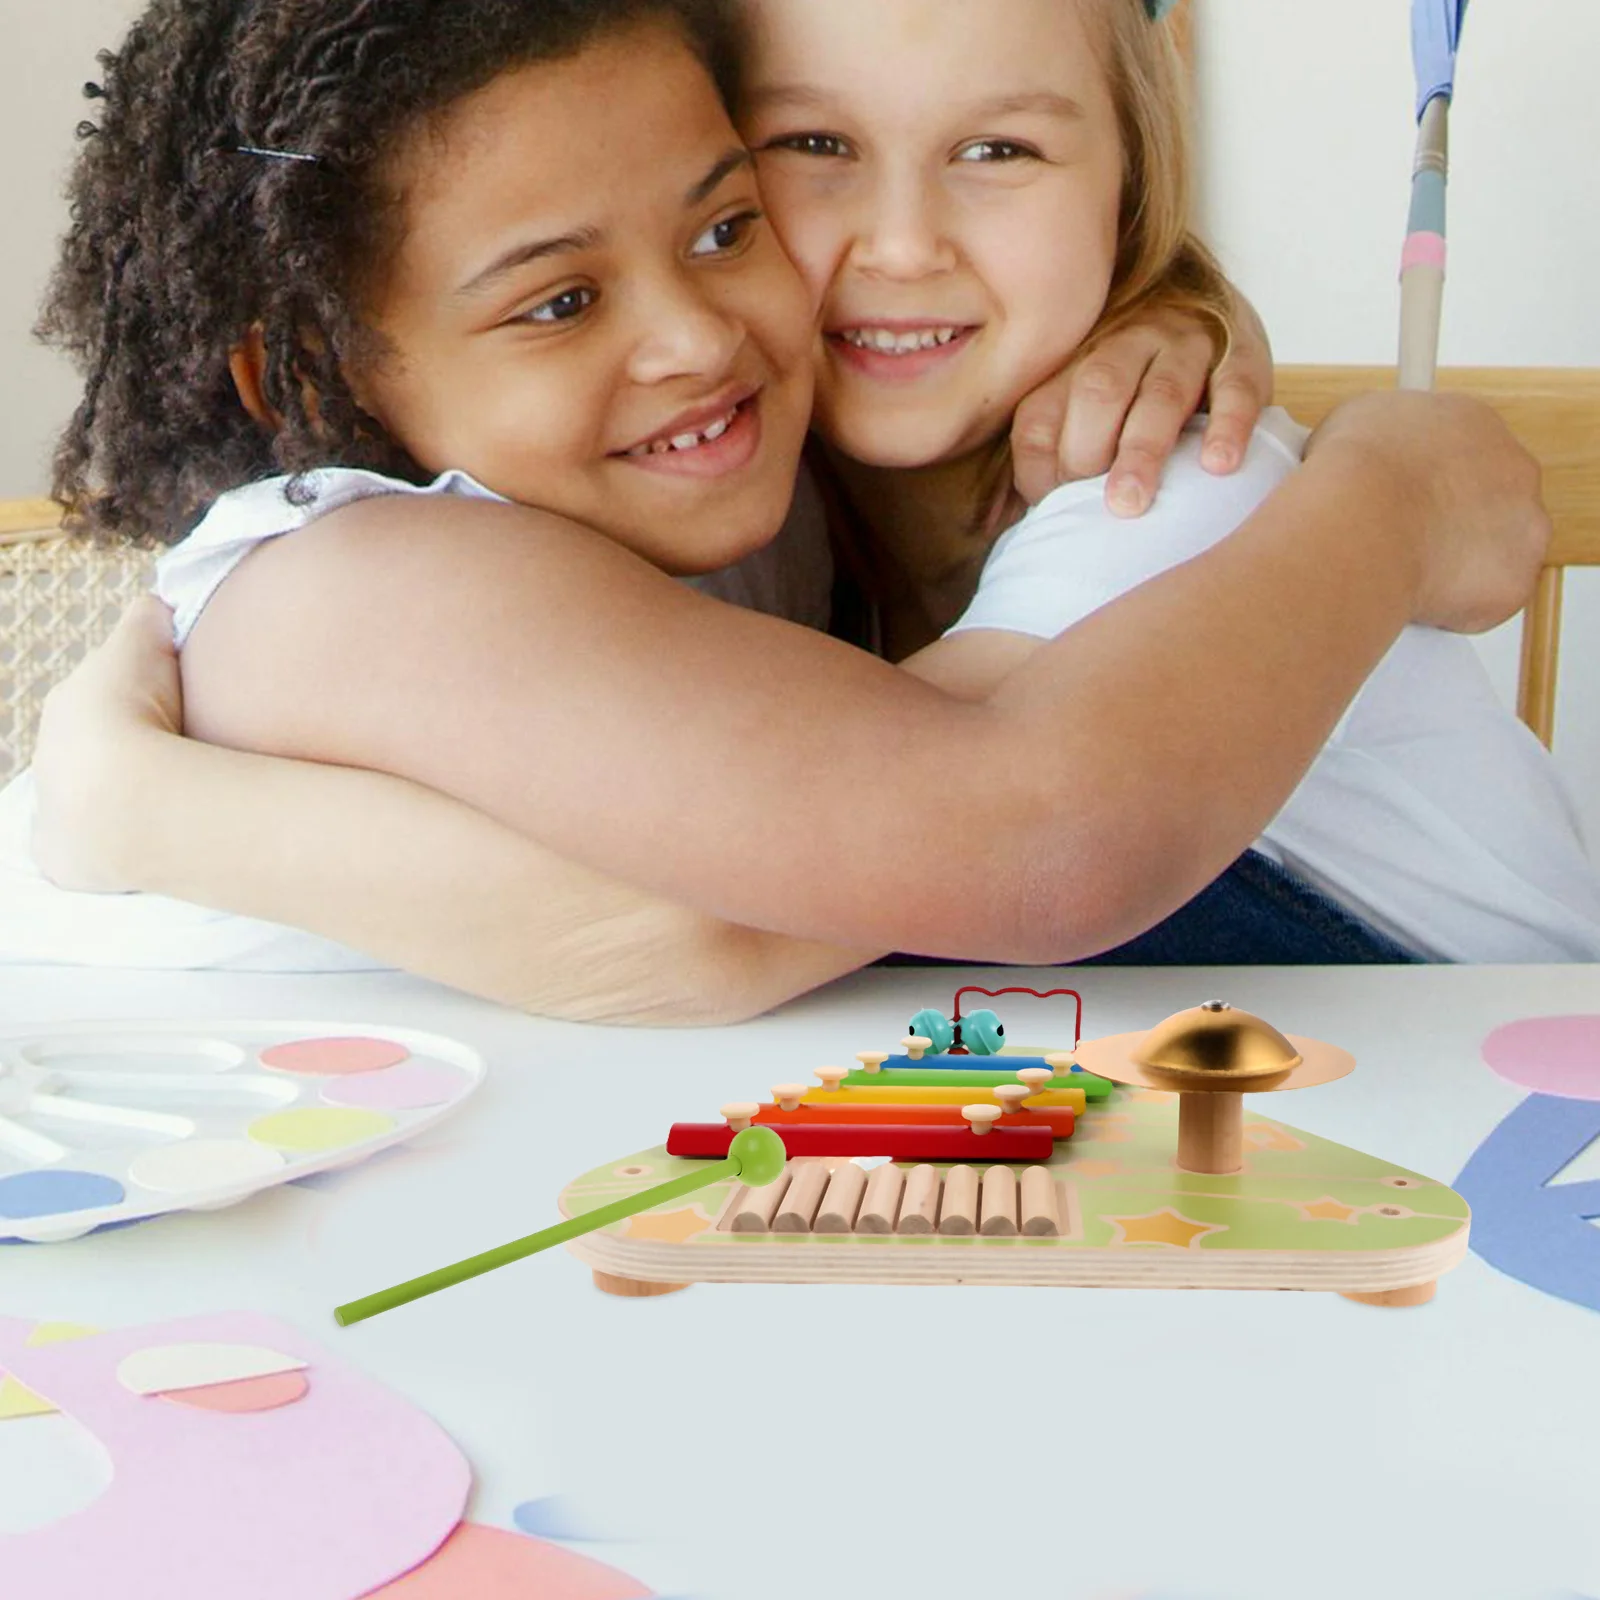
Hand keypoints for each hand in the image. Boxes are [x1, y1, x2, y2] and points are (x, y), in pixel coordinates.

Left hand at [30, 596, 183, 890]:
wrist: (124, 793)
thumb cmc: (135, 711)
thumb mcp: (144, 642)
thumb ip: (147, 618)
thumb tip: (157, 605)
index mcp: (67, 708)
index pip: (99, 700)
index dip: (137, 700)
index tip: (175, 707)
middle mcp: (49, 757)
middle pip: (89, 750)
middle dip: (126, 752)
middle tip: (178, 757)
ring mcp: (54, 812)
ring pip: (87, 798)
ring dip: (123, 797)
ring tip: (170, 801)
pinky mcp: (65, 859)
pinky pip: (89, 847)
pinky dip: (112, 843)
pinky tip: (146, 840)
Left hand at [1009, 286, 1274, 511]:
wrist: (1215, 315)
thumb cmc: (1136, 392)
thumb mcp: (1086, 408)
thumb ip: (1051, 455)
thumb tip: (1004, 526)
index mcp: (1072, 365)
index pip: (1039, 417)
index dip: (1039, 470)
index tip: (1053, 513)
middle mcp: (1123, 344)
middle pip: (1096, 393)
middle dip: (1086, 455)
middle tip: (1094, 510)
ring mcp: (1183, 344)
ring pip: (1160, 392)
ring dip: (1142, 451)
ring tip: (1130, 503)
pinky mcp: (1239, 351)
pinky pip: (1234, 383)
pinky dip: (1228, 424)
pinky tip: (1218, 464)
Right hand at [1307, 390, 1549, 633]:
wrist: (1362, 516)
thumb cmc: (1353, 471)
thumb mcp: (1357, 421)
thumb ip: (1387, 435)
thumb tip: (1373, 452)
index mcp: (1476, 425)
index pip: (1463, 459)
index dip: (1429, 487)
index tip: (1401, 505)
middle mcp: (1514, 471)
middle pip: (1489, 505)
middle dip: (1452, 526)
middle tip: (1403, 543)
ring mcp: (1523, 528)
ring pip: (1493, 556)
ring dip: (1457, 566)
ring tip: (1404, 573)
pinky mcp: (1513, 581)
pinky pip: (1483, 603)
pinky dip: (1452, 609)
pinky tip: (1414, 598)